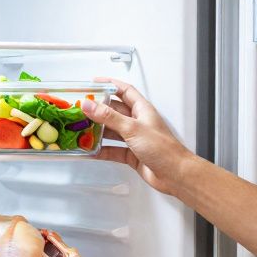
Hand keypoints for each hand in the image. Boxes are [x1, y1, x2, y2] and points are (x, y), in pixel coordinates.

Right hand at [88, 77, 196, 195]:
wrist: (174, 174)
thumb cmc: (163, 148)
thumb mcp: (132, 128)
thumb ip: (109, 117)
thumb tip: (90, 105)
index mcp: (142, 110)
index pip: (124, 91)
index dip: (110, 85)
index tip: (94, 83)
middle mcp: (138, 122)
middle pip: (114, 111)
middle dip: (98, 110)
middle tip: (82, 110)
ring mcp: (134, 139)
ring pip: (112, 131)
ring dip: (98, 131)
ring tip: (82, 130)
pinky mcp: (131, 154)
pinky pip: (112, 149)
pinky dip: (101, 150)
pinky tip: (91, 151)